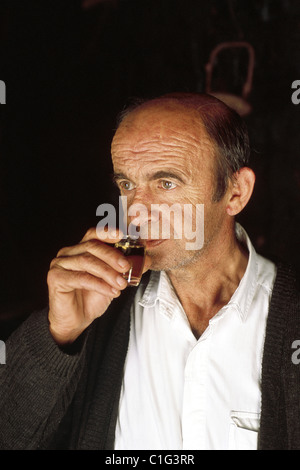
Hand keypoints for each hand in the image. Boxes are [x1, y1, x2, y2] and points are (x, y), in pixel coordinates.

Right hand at [47, 227, 131, 344]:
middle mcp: (68, 253)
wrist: (76, 321)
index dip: (107, 232)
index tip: (122, 235)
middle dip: (112, 256)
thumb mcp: (112, 281)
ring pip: (87, 262)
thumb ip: (124, 269)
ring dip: (108, 273)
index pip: (93, 234)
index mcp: (80, 249)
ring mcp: (59, 264)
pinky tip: (111, 292)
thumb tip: (145, 261)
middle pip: (92, 246)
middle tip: (126, 267)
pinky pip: (81, 278)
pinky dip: (99, 284)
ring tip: (121, 284)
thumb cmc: (91, 298)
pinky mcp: (55, 278)